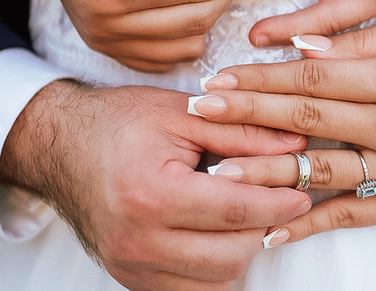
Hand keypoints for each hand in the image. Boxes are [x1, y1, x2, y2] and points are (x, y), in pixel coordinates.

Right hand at [0, 81, 310, 289]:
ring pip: (213, 281)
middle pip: (228, 256)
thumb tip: (292, 144)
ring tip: (247, 212)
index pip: (234, 211)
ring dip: (240, 249)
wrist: (63, 143)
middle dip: (262, 228)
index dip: (277, 202)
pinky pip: (188, 289)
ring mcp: (130, 265)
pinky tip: (218, 232)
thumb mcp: (183, 113)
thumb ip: (241, 130)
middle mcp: (137, 240)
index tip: (301, 192)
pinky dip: (214, 266)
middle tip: (277, 198)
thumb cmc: (119, 121)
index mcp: (151, 194)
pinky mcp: (129, 276)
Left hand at [186, 17, 375, 241]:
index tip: (221, 79)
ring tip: (218, 170)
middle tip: (201, 112)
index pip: (310, 79)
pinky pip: (352, 214)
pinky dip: (310, 223)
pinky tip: (272, 229)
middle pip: (305, 121)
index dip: (261, 79)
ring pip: (321, 172)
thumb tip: (301, 48)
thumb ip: (360, 42)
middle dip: (247, 115)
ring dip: (265, 172)